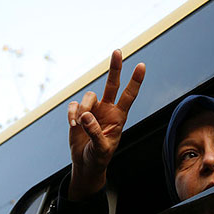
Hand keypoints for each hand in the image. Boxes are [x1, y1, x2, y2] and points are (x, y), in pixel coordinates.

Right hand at [67, 50, 144, 200]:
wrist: (86, 163)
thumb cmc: (98, 157)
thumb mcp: (100, 149)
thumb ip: (95, 133)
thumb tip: (86, 117)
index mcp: (119, 117)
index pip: (129, 96)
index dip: (135, 81)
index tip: (142, 65)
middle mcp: (107, 109)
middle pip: (112, 84)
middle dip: (115, 67)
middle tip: (118, 50)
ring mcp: (93, 109)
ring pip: (88, 96)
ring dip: (82, 110)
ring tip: (79, 126)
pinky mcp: (78, 112)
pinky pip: (73, 105)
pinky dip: (72, 114)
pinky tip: (73, 126)